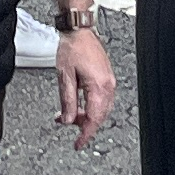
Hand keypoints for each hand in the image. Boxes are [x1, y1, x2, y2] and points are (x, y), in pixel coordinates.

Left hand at [54, 27, 116, 144]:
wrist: (79, 30)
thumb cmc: (72, 47)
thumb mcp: (65, 77)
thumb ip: (67, 101)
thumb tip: (68, 120)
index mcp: (99, 87)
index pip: (94, 119)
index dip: (85, 135)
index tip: (78, 144)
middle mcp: (108, 86)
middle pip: (99, 116)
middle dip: (83, 124)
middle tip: (66, 122)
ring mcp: (109, 82)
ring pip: (101, 109)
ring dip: (86, 115)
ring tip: (69, 112)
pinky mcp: (107, 78)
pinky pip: (102, 99)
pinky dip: (91, 106)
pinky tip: (79, 103)